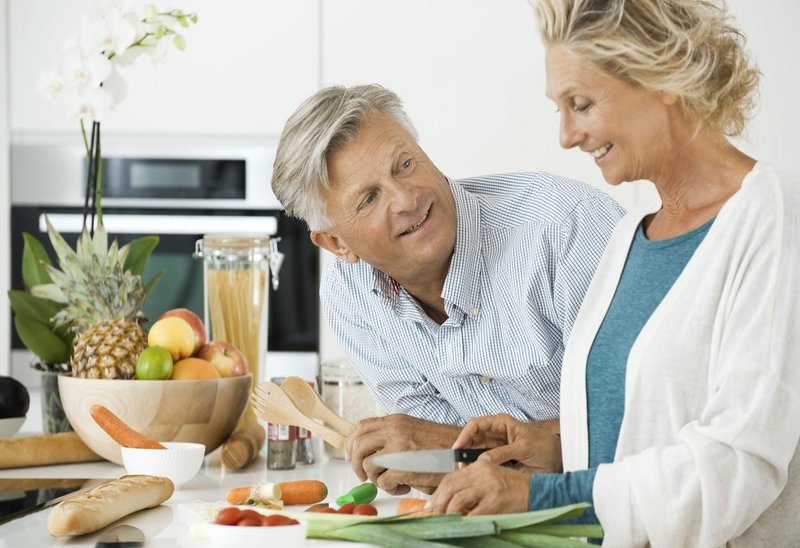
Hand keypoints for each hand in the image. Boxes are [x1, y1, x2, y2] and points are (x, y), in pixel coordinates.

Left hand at [345, 414, 460, 494]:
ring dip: (375, 478)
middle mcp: (394, 431)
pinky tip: (403, 487)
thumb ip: (392, 436)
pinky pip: (382, 481)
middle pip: (357, 447)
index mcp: (395, 421)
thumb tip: (368, 450)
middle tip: (365, 475)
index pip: (360, 428)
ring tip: (390, 482)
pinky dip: (390, 489)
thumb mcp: (412, 431)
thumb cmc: (440, 446)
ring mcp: (398, 449)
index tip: (350, 455)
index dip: (351, 443)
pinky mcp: (403, 468)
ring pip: (367, 465)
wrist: (463, 453)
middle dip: (356, 464)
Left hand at [427, 460, 529, 514]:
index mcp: (480, 466)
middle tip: (432, 515)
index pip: (451, 477)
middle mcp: (483, 474)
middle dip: (438, 503)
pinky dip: (464, 521)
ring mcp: (489, 487)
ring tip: (444, 522)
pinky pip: (473, 514)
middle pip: (450, 487)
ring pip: (458, 499)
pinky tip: (460, 526)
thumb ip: (473, 485)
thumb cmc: (514, 488)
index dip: (438, 492)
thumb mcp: (491, 479)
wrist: (537, 492)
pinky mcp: (496, 501)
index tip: (431, 504)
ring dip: (448, 513)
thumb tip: (451, 501)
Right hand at [453, 414, 561, 472]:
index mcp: (502, 423)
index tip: (458, 448)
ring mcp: (497, 447)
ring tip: (465, 471)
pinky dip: (478, 468)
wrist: (558, 459)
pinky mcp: (499, 460)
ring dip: (469, 460)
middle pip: (473, 439)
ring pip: (476, 451)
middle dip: (464, 450)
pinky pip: (484, 462)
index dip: (465, 435)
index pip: (476, 425)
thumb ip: (503, 453)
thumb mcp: (523, 447)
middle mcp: (496, 433)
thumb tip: (483, 460)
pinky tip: (474, 474)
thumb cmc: (544, 446)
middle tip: (460, 465)